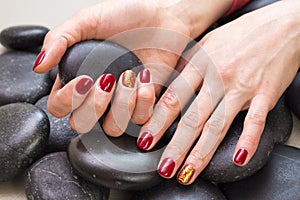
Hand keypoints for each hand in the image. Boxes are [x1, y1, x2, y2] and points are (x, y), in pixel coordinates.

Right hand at [33, 0, 232, 133]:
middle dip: (94, 106)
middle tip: (107, 80)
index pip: (59, 107)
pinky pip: (139, 120)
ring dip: (121, 104)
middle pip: (82, 124)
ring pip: (112, 128)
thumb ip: (60, 39)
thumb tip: (39, 66)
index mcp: (79, 77)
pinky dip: (143, 101)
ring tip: (130, 76)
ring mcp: (121, 102)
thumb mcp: (88, 20)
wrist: (163, 18)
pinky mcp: (144, 105)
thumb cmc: (127, 16)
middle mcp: (98, 95)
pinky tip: (145, 78)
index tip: (85, 79)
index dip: (67, 101)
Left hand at [137, 0, 299, 183]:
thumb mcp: (207, 42)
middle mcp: (219, 76)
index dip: (158, 121)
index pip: (174, 97)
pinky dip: (248, 141)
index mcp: (201, 63)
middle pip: (193, 117)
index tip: (147, 140)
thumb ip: (188, 66)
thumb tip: (169, 86)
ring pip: (218, 125)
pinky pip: (255, 121)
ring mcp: (243, 87)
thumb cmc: (242, 33)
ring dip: (201, 153)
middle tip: (164, 167)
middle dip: (175, 147)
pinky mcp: (266, 94)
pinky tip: (238, 158)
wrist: (282, 25)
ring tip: (188, 172)